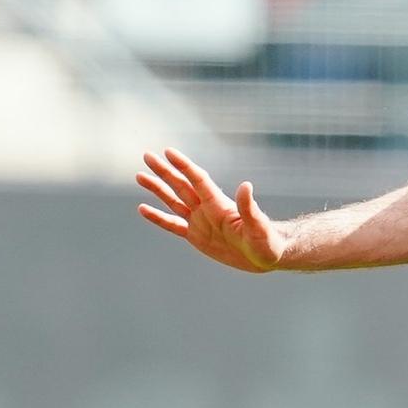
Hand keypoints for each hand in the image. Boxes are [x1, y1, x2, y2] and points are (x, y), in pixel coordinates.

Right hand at [135, 148, 288, 272]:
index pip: (198, 180)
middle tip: (147, 155)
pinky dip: (158, 217)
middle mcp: (207, 209)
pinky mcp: (196, 236)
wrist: (266, 256)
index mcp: (219, 205)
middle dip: (164, 171)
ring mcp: (200, 222)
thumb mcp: (259, 226)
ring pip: (173, 201)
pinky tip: (143, 208)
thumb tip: (246, 186)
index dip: (184, 166)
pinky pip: (172, 224)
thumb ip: (249, 208)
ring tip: (140, 175)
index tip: (168, 151)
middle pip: (181, 186)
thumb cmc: (268, 241)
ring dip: (157, 189)